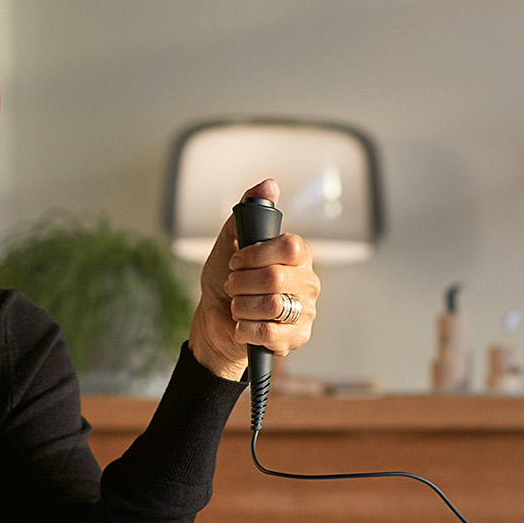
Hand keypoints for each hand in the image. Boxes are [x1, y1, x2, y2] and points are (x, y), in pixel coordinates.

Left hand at [187, 179, 319, 381]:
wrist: (215, 321)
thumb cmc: (226, 280)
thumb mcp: (229, 242)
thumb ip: (248, 211)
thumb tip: (269, 185)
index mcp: (297, 256)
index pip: (291, 246)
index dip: (257, 254)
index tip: (237, 260)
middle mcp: (308, 282)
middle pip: (276, 278)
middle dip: (241, 283)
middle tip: (232, 286)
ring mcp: (305, 311)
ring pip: (272, 305)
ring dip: (241, 306)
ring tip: (236, 307)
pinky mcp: (297, 338)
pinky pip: (272, 333)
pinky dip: (247, 329)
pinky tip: (242, 326)